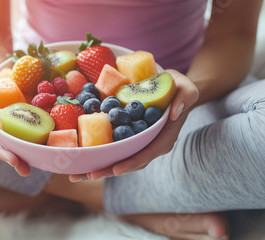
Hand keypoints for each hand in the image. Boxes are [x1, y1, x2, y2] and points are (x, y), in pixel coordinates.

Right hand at [0, 71, 31, 175]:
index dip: (0, 150)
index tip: (12, 160)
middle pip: (4, 145)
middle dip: (15, 159)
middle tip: (25, 170)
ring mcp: (8, 125)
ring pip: (17, 140)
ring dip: (27, 154)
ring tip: (38, 164)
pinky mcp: (20, 118)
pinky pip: (29, 127)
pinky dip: (37, 136)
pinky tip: (48, 144)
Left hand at [69, 69, 198, 181]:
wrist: (171, 88)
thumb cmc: (179, 88)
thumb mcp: (187, 88)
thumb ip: (185, 98)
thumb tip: (174, 113)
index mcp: (164, 138)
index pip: (148, 154)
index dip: (132, 162)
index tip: (117, 169)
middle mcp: (150, 144)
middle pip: (130, 163)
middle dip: (110, 170)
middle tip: (89, 175)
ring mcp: (138, 143)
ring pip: (119, 160)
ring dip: (99, 167)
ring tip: (77, 174)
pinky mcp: (127, 137)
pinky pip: (112, 148)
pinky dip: (96, 154)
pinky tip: (78, 157)